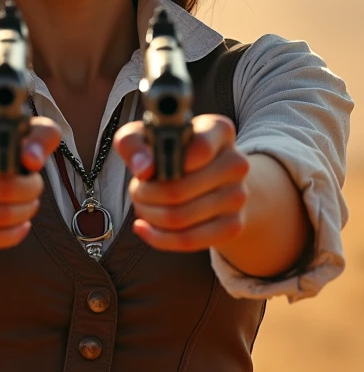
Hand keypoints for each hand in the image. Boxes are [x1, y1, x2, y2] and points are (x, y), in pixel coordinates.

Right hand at [0, 114, 60, 250]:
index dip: (14, 161)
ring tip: (29, 203)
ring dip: (25, 212)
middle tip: (35, 187)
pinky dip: (13, 235)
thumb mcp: (25, 132)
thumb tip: (32, 160)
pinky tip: (22, 225)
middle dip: (30, 191)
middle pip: (0, 188)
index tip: (29, 166)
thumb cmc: (1, 149)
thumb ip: (39, 135)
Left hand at [113, 114, 249, 251]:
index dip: (167, 162)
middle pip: (178, 190)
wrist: (208, 181)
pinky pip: (188, 240)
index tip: (149, 168)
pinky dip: (157, 237)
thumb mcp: (145, 137)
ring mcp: (238, 196)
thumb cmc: (170, 153)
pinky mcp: (233, 226)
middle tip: (136, 190)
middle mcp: (236, 162)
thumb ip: (134, 143)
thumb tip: (143, 170)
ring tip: (141, 205)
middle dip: (144, 194)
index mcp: (218, 131)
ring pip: (178, 217)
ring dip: (148, 214)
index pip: (199, 149)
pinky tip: (143, 226)